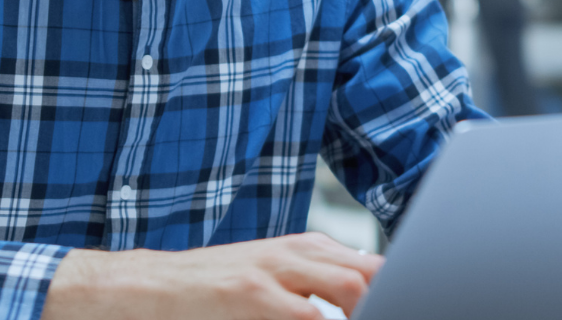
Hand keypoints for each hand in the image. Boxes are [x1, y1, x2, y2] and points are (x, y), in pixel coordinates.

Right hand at [43, 232, 383, 319]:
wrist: (146, 287)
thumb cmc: (210, 290)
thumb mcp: (270, 276)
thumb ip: (316, 283)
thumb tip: (364, 295)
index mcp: (306, 248)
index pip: (374, 266)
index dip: (401, 290)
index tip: (416, 305)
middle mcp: (295, 253)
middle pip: (371, 271)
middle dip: (394, 298)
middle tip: (408, 311)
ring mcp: (273, 272)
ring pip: (350, 285)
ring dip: (368, 306)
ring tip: (380, 315)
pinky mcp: (250, 296)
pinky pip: (309, 316)